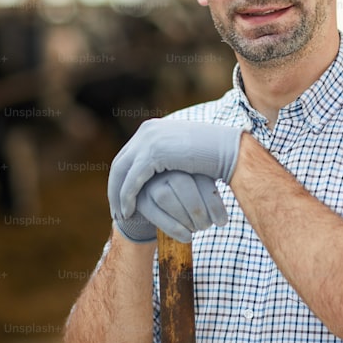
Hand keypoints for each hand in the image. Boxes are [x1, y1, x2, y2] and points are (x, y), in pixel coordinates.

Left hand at [108, 119, 242, 222]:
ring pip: (122, 172)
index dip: (122, 178)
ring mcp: (148, 140)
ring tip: (121, 214)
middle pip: (120, 163)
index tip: (122, 197)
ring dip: (118, 195)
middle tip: (116, 209)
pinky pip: (132, 179)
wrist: (228, 149)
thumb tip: (161, 166)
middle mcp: (147, 131)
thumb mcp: (184, 152)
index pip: (128, 155)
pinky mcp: (153, 153)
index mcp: (153, 128)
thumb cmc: (213, 154)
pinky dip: (127, 197)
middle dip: (115, 188)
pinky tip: (128, 211)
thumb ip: (169, 155)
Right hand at [113, 170, 227, 242]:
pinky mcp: (139, 198)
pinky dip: (173, 228)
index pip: (202, 179)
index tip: (223, 223)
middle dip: (198, 211)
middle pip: (183, 185)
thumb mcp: (204, 187)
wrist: (159, 202)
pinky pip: (154, 211)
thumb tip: (247, 195)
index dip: (214, 204)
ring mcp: (150, 181)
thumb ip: (219, 187)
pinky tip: (187, 238)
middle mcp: (167, 166)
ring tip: (198, 230)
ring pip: (166, 196)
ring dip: (185, 218)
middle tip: (207, 227)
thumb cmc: (190, 196)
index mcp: (188, 161)